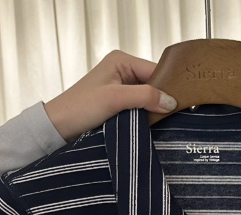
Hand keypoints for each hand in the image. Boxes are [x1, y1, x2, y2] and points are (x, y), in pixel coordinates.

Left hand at [43, 50, 175, 140]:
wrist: (59, 127)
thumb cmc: (79, 107)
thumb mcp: (115, 98)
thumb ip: (144, 97)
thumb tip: (171, 101)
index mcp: (121, 60)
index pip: (155, 70)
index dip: (168, 87)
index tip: (180, 103)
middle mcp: (122, 71)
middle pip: (153, 84)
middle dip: (161, 99)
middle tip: (173, 115)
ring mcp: (121, 88)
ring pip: (147, 98)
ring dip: (153, 110)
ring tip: (162, 121)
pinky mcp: (118, 104)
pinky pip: (140, 108)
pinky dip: (145, 117)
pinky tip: (150, 125)